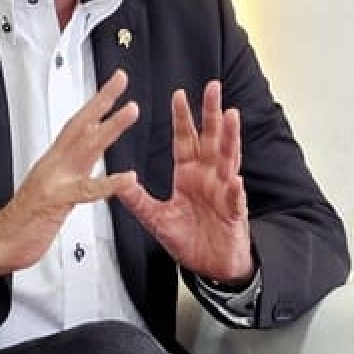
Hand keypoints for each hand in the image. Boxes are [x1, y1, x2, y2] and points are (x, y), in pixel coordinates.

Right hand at [0, 71, 141, 291]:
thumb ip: (70, 173)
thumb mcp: (52, 190)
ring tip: (130, 111)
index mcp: (55, 162)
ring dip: (110, 127)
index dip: (96, 104)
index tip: (113, 86)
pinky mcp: (56, 201)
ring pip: (86, 147)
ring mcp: (54, 180)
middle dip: (103, 100)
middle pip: (81, 124)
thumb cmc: (26, 221)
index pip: (77, 125)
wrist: (1, 243)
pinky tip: (127, 178)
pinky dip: (109, 183)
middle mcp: (55, 165)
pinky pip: (86, 189)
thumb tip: (84, 160)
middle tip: (121, 80)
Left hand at [117, 80, 254, 284]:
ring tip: (231, 117)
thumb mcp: (157, 219)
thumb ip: (138, 200)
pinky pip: (234, 199)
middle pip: (211, 138)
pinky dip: (234, 190)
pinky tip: (234, 179)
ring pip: (228, 159)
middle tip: (213, 88)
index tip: (179, 94)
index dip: (182, 118)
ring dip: (230, 138)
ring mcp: (224, 192)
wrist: (212, 266)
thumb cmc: (190, 240)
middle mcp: (209, 177)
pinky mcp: (234, 213)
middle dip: (212, 113)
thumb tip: (118, 182)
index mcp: (189, 174)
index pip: (185, 139)